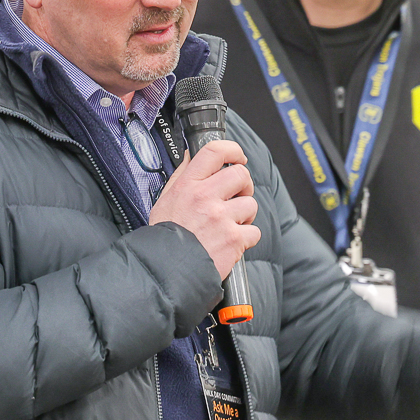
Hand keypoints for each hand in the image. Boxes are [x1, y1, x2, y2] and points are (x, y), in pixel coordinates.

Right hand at [148, 139, 259, 279]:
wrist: (166, 269)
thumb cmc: (165, 236)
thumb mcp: (166, 199)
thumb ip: (182, 176)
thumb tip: (192, 154)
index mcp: (188, 185)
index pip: (214, 152)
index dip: (232, 150)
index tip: (238, 157)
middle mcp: (204, 197)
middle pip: (241, 175)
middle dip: (244, 186)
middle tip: (236, 196)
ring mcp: (221, 218)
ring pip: (251, 204)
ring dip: (245, 215)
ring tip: (230, 224)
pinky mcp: (233, 239)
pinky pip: (254, 231)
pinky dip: (246, 238)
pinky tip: (231, 242)